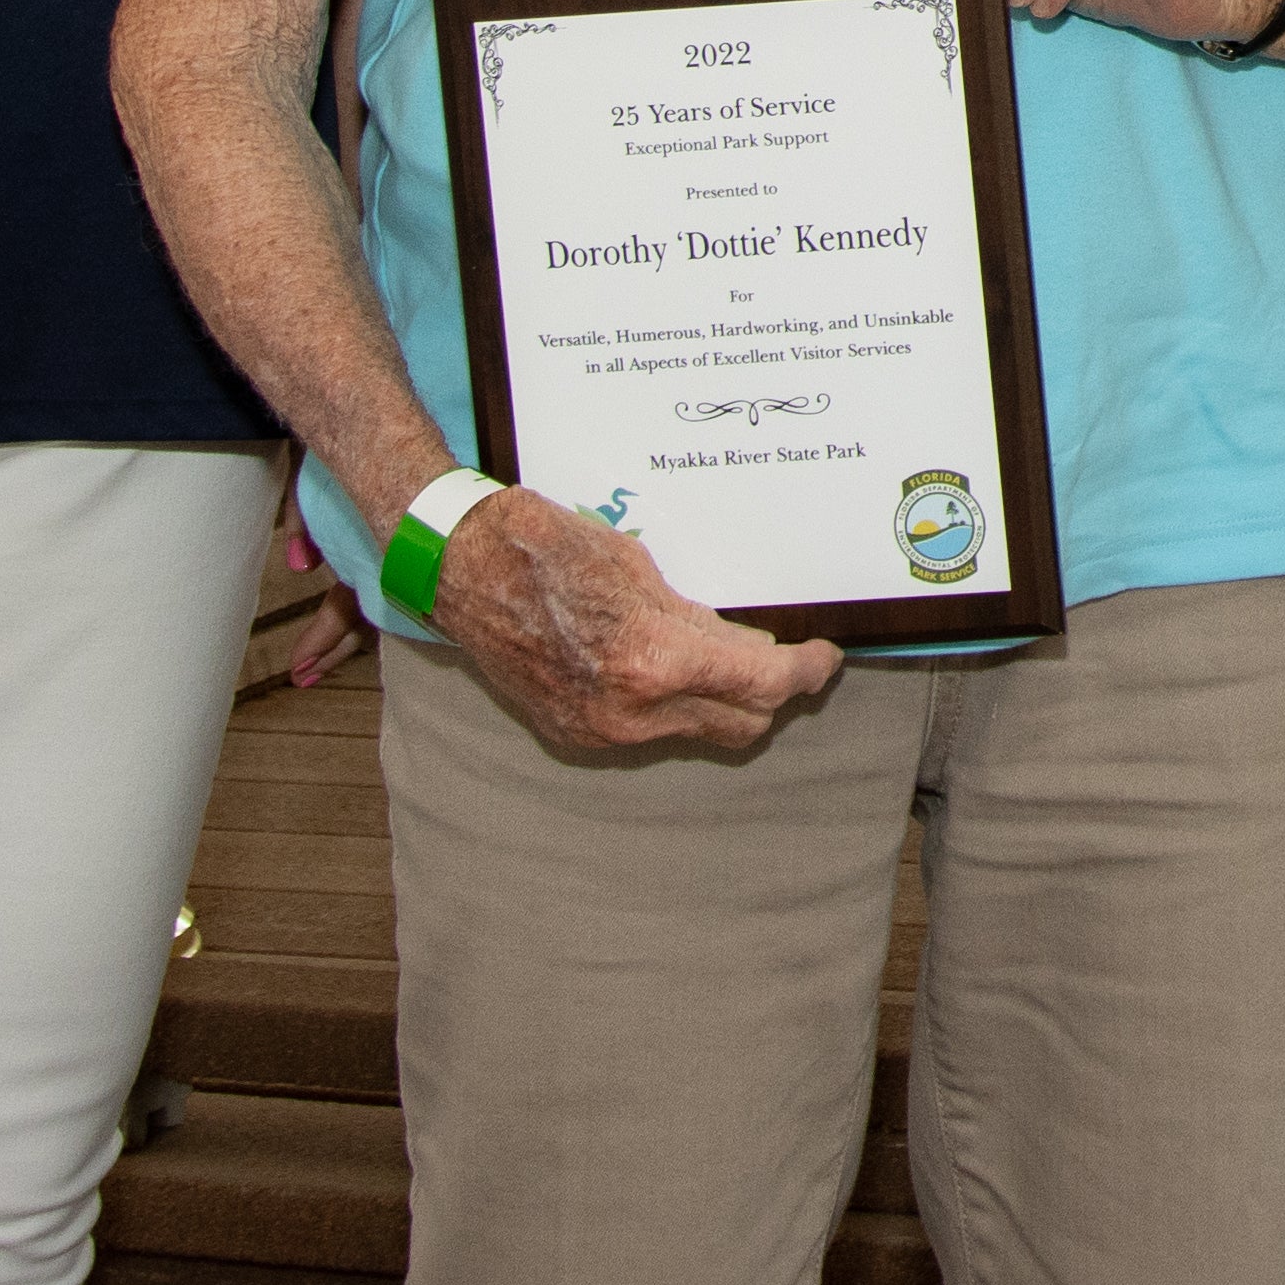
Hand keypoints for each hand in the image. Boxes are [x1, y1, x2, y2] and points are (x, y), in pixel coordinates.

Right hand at [431, 484, 831, 759]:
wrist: (459, 569)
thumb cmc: (547, 547)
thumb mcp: (640, 566)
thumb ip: (696, 617)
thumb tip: (745, 647)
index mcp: (653, 660)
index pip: (763, 685)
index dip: (807, 672)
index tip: (825, 656)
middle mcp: (630, 712)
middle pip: (741, 724)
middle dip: (772, 693)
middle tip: (785, 656)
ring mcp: (599, 732)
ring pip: (697, 734)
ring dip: (723, 702)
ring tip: (725, 654)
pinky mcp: (574, 736)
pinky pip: (650, 732)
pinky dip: (675, 707)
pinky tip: (670, 667)